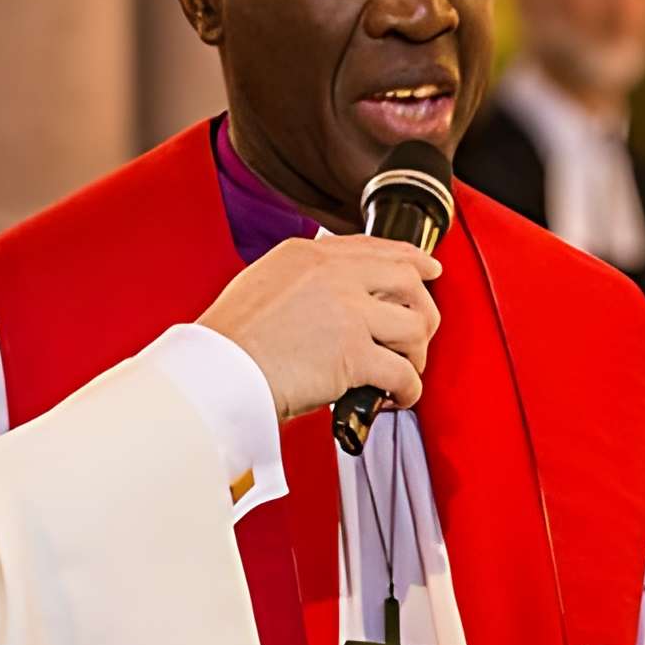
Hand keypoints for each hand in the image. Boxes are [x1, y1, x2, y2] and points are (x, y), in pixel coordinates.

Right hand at [198, 234, 441, 422]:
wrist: (216, 372)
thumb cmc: (231, 341)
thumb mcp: (264, 283)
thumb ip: (305, 280)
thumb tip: (337, 299)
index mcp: (310, 254)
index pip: (377, 248)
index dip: (413, 260)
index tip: (428, 270)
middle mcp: (334, 275)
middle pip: (409, 281)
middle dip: (423, 311)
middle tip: (416, 337)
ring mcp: (347, 312)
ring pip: (415, 326)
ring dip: (416, 354)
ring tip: (400, 370)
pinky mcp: (353, 353)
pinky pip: (404, 372)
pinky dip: (408, 390)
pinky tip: (395, 397)